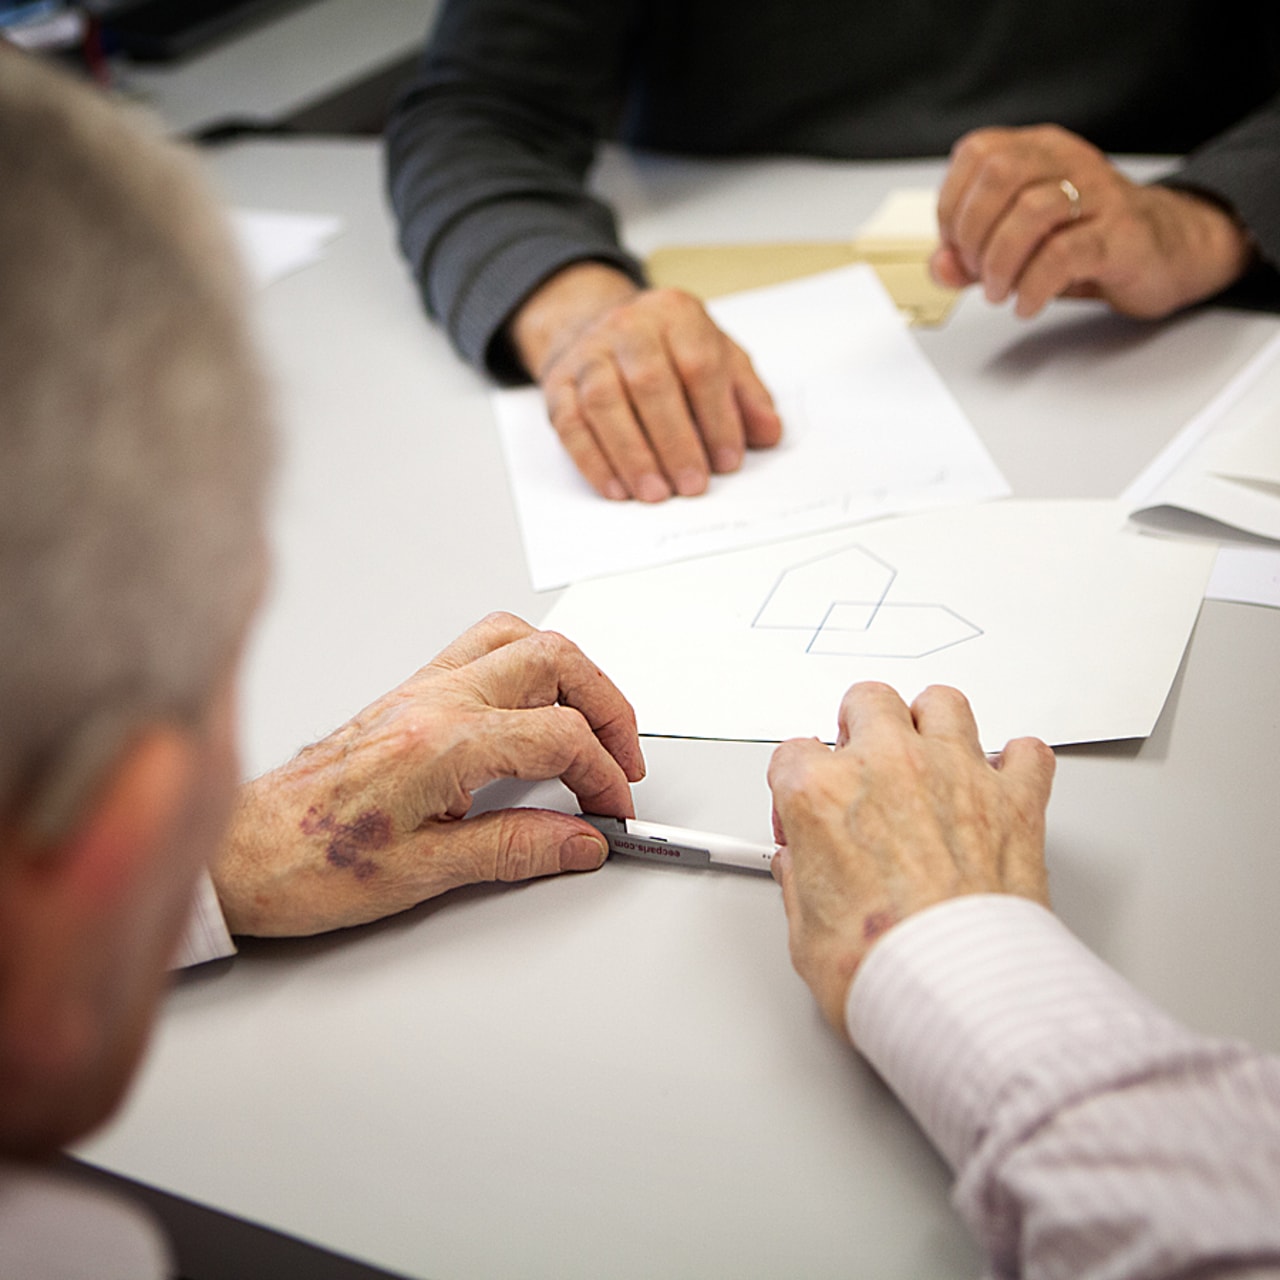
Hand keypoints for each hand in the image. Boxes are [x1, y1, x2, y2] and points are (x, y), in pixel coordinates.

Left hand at [211, 613, 644, 934]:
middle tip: (623, 760)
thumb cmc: (308, 862)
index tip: (613, 812)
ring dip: (573, 676)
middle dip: (608, 708)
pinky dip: (531, 666)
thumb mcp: (423, 873)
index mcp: (442, 742)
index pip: (559, 736)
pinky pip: (486, 647)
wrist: (243, 850)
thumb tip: (580, 840)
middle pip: (556, 662)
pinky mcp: (410, 693)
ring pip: (522, 640)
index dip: (604, 774)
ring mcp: (421, 688)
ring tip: (591, 725)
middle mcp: (434, 699)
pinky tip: (537, 706)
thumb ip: (514, 849)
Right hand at [509, 262, 782, 500]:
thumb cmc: (669, 351)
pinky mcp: (559, 384)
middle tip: (692, 485)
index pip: (700, 364)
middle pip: (650, 383)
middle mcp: (628, 326)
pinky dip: (594, 461)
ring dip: (632, 455)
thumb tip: (769, 433)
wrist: (598, 327)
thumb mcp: (718, 357)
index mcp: (676, 314)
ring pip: (604, 403)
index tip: (728, 461)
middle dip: (674, 442)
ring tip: (656, 493)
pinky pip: (571, 424)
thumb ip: (746, 395)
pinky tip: (618, 489)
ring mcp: (588, 354)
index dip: (717, 417)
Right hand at [767, 683, 1054, 1032]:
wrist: (960, 993)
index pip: (793, 753)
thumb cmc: (883, 968)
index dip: (796, 786)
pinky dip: (1015, 764)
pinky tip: (1001, 784)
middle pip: (868, 701)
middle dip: (860, 727)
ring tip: (929, 755)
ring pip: (943, 703)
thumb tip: (806, 874)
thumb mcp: (804, 934)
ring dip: (931, 724)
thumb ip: (801, 884)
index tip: (806, 814)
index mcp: (821, 793)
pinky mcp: (1014, 798)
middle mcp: (888, 766)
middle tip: (863, 761)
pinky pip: (1026, 752)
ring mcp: (955, 773)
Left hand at [931, 124, 1254, 319]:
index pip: (977, 153)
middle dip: (973, 233)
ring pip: (1030, 211)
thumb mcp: (1018, 247)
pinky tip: (1026, 304)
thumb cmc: (1086, 241)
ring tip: (999, 292)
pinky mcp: (1119, 236)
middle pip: (1000, 173)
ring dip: (999, 263)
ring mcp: (1098, 195)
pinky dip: (1032, 287)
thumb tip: (939, 268)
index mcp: (1038, 151)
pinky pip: (1063, 255)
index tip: (958, 247)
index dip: (953, 205)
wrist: (1167, 249)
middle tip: (977, 272)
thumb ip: (972, 256)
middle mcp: (1068, 162)